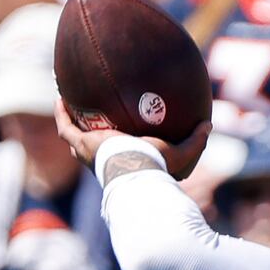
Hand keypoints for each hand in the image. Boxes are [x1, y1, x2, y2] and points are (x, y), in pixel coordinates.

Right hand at [55, 97, 211, 181]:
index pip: (121, 158)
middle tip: (90, 123)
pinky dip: (61, 114)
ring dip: (71, 125)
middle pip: (93, 154)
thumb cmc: (159, 169)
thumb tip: (208, 125)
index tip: (121, 135)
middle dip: (89, 140)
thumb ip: (196, 141)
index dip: (120, 148)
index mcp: (127, 165)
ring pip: (75, 140)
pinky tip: (60, 97)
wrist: (138, 172)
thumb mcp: (182, 154)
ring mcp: (91, 155)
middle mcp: (105, 164)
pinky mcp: (82, 146)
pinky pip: (66, 127)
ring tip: (68, 106)